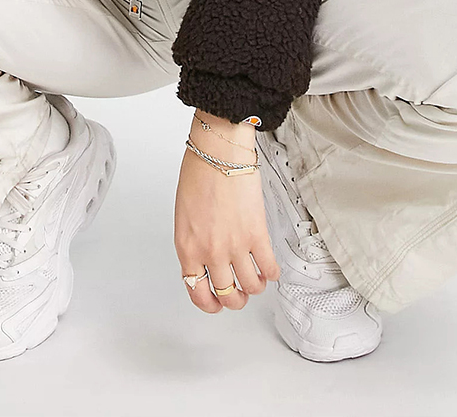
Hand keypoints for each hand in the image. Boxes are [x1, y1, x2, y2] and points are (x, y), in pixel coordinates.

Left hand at [174, 110, 280, 313]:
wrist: (218, 153)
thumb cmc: (199, 174)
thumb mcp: (184, 216)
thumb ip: (193, 242)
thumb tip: (205, 259)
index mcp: (187, 248)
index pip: (197, 292)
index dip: (209, 303)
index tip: (216, 303)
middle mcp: (210, 252)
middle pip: (226, 295)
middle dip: (235, 299)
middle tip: (240, 293)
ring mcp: (234, 246)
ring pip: (251, 287)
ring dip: (255, 287)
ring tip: (257, 280)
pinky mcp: (256, 235)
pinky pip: (268, 268)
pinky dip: (271, 273)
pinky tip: (270, 268)